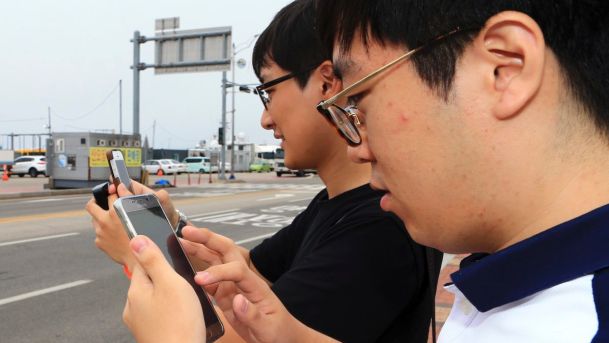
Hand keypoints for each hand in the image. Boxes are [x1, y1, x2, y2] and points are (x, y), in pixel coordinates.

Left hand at [85, 180, 177, 268]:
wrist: (139, 259)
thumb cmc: (143, 235)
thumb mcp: (139, 213)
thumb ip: (128, 197)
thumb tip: (120, 186)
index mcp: (116, 211)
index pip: (109, 194)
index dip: (113, 191)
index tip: (113, 191)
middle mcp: (105, 221)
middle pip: (91, 205)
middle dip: (96, 201)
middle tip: (101, 201)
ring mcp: (100, 232)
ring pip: (95, 219)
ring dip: (101, 217)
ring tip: (112, 220)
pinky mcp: (99, 242)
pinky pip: (99, 233)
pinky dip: (105, 231)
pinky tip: (115, 234)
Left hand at [123, 235, 204, 342]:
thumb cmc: (179, 324)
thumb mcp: (170, 283)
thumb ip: (154, 260)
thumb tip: (136, 239)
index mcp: (136, 290)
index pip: (143, 262)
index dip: (160, 258)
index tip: (175, 263)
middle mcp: (132, 307)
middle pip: (150, 281)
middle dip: (167, 279)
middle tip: (187, 284)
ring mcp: (140, 322)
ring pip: (156, 298)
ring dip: (171, 296)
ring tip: (188, 302)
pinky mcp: (150, 333)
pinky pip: (159, 314)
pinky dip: (171, 312)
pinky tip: (184, 316)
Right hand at [182, 227, 333, 342]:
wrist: (280, 336)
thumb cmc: (278, 330)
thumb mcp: (269, 327)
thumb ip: (253, 315)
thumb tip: (238, 300)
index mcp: (255, 285)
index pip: (236, 270)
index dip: (218, 272)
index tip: (200, 279)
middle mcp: (243, 279)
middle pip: (225, 251)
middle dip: (207, 239)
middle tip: (187, 231)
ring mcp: (233, 285)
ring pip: (214, 261)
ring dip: (198, 249)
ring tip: (180, 241)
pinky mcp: (225, 294)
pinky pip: (208, 280)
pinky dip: (195, 270)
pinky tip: (183, 265)